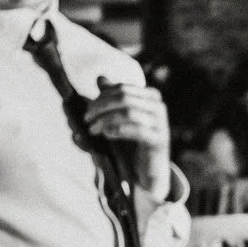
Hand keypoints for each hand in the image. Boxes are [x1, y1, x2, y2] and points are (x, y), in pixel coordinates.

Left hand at [88, 80, 173, 197]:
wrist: (150, 168)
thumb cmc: (134, 141)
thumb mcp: (120, 118)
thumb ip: (112, 99)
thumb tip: (100, 78)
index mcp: (150, 96)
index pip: (122, 88)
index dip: (102, 97)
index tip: (87, 110)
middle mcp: (158, 106)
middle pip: (124, 98)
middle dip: (101, 106)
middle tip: (87, 119)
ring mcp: (160, 123)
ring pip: (128, 112)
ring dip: (106, 119)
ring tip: (93, 129)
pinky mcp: (159, 139)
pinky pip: (136, 130)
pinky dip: (118, 130)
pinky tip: (107, 134)